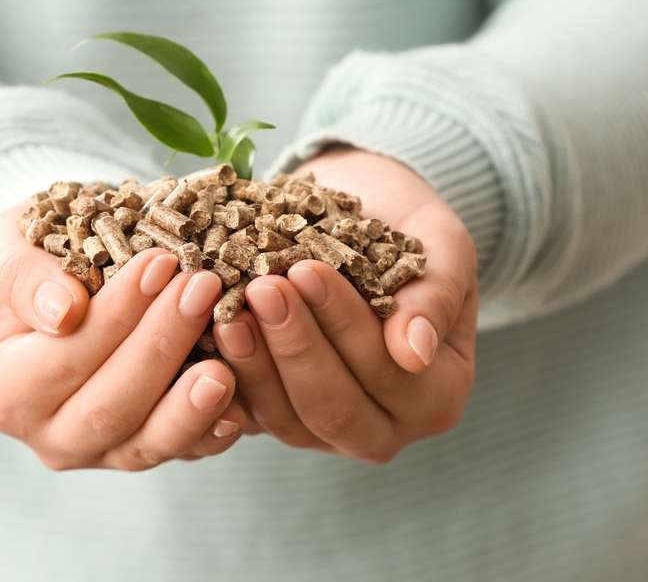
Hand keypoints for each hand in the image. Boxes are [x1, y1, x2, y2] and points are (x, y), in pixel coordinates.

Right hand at [0, 202, 248, 470]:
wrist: (63, 278)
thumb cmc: (34, 255)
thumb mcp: (5, 244)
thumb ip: (21, 274)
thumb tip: (62, 314)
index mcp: (3, 387)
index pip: (63, 358)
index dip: (114, 315)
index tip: (159, 263)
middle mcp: (47, 432)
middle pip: (108, 408)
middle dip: (160, 346)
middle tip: (203, 287)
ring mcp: (99, 451)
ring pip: (146, 444)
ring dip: (189, 406)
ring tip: (225, 365)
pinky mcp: (145, 449)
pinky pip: (183, 452)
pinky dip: (212, 432)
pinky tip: (240, 402)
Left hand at [213, 147, 477, 462]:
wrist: (360, 216)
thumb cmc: (410, 230)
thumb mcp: (442, 248)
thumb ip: (434, 297)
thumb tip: (412, 352)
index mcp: (436, 397)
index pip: (388, 374)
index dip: (346, 326)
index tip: (307, 271)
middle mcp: (380, 427)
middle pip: (333, 410)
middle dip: (295, 347)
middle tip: (262, 288)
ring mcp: (320, 431)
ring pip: (283, 419)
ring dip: (253, 363)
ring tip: (228, 308)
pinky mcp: (272, 416)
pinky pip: (245, 414)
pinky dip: (224, 377)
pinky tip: (205, 333)